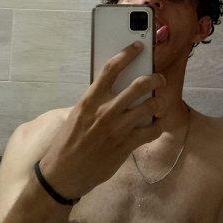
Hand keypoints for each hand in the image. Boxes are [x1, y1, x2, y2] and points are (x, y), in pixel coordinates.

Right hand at [39, 42, 166, 199]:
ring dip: (159, 102)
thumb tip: (116, 87)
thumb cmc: (69, 142)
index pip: (111, 69)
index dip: (127, 54)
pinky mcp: (126, 145)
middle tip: (159, 78)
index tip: (138, 47)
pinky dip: (159, 125)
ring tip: (159, 102)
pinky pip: (153, 130)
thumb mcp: (78, 114)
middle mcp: (105, 111)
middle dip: (155, 78)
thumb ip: (96, 100)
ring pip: (151, 106)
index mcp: (90, 100)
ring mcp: (118, 128)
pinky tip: (158, 123)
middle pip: (139, 85)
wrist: (63, 174)